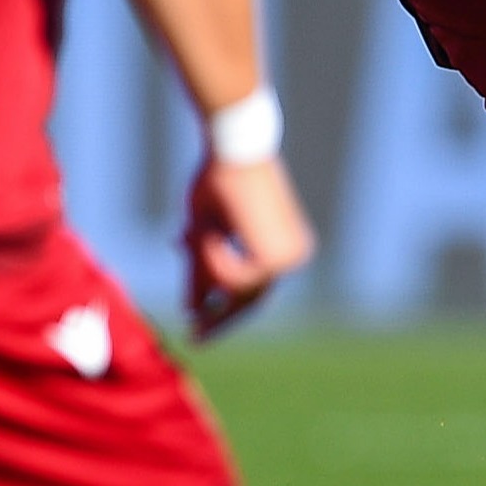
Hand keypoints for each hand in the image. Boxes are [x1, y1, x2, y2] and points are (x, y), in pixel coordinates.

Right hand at [183, 152, 313, 337]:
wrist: (236, 149)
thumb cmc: (219, 179)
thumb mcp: (206, 232)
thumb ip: (203, 268)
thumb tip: (192, 308)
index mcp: (285, 244)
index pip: (252, 287)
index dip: (220, 304)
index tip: (196, 321)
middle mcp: (293, 254)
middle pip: (249, 299)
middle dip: (217, 317)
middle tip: (193, 337)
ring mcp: (288, 259)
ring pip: (234, 289)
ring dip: (205, 264)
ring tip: (193, 232)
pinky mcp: (276, 259)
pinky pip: (232, 280)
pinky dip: (213, 259)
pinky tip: (213, 232)